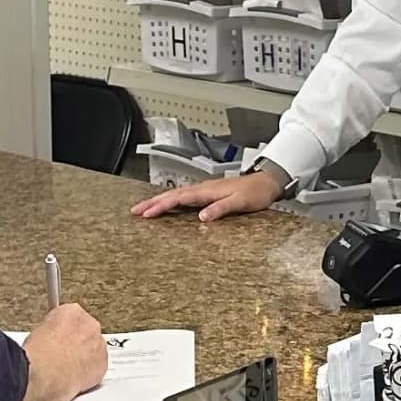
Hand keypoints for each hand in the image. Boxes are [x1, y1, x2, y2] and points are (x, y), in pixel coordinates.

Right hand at [23, 299, 106, 400]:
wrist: (46, 374)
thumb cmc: (39, 355)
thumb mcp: (36, 332)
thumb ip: (51, 330)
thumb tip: (49, 338)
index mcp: (72, 311)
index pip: (72, 316)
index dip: (64, 330)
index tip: (59, 337)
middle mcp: (89, 324)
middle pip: (87, 331)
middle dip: (77, 342)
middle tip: (63, 353)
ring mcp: (98, 344)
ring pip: (94, 349)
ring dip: (85, 356)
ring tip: (68, 367)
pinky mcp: (103, 363)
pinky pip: (98, 366)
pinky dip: (90, 371)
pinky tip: (75, 375)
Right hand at [131, 168, 284, 223]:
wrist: (266, 183)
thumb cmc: (255, 193)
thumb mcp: (240, 202)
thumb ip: (221, 209)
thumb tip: (202, 217)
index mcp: (207, 191)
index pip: (179, 198)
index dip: (161, 206)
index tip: (146, 213)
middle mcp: (203, 189)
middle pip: (172, 195)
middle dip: (152, 203)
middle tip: (134, 211)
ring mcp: (204, 190)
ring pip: (175, 195)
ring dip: (158, 201)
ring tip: (143, 209)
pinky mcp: (207, 194)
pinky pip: (183, 197)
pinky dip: (170, 201)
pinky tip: (165, 206)